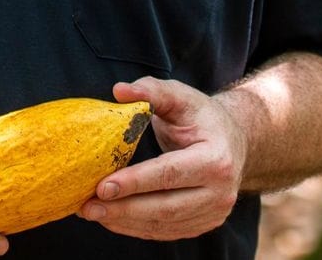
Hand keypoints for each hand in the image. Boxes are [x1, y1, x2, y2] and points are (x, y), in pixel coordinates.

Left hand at [78, 77, 247, 239]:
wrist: (233, 141)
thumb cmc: (200, 117)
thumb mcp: (180, 96)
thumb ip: (151, 90)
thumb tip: (119, 91)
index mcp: (216, 158)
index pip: (169, 173)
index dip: (134, 182)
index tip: (101, 187)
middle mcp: (220, 191)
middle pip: (166, 206)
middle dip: (123, 208)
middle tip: (88, 206)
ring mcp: (214, 212)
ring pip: (164, 224)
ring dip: (125, 221)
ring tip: (92, 212)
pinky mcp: (204, 224)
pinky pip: (166, 231)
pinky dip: (136, 227)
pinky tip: (112, 219)